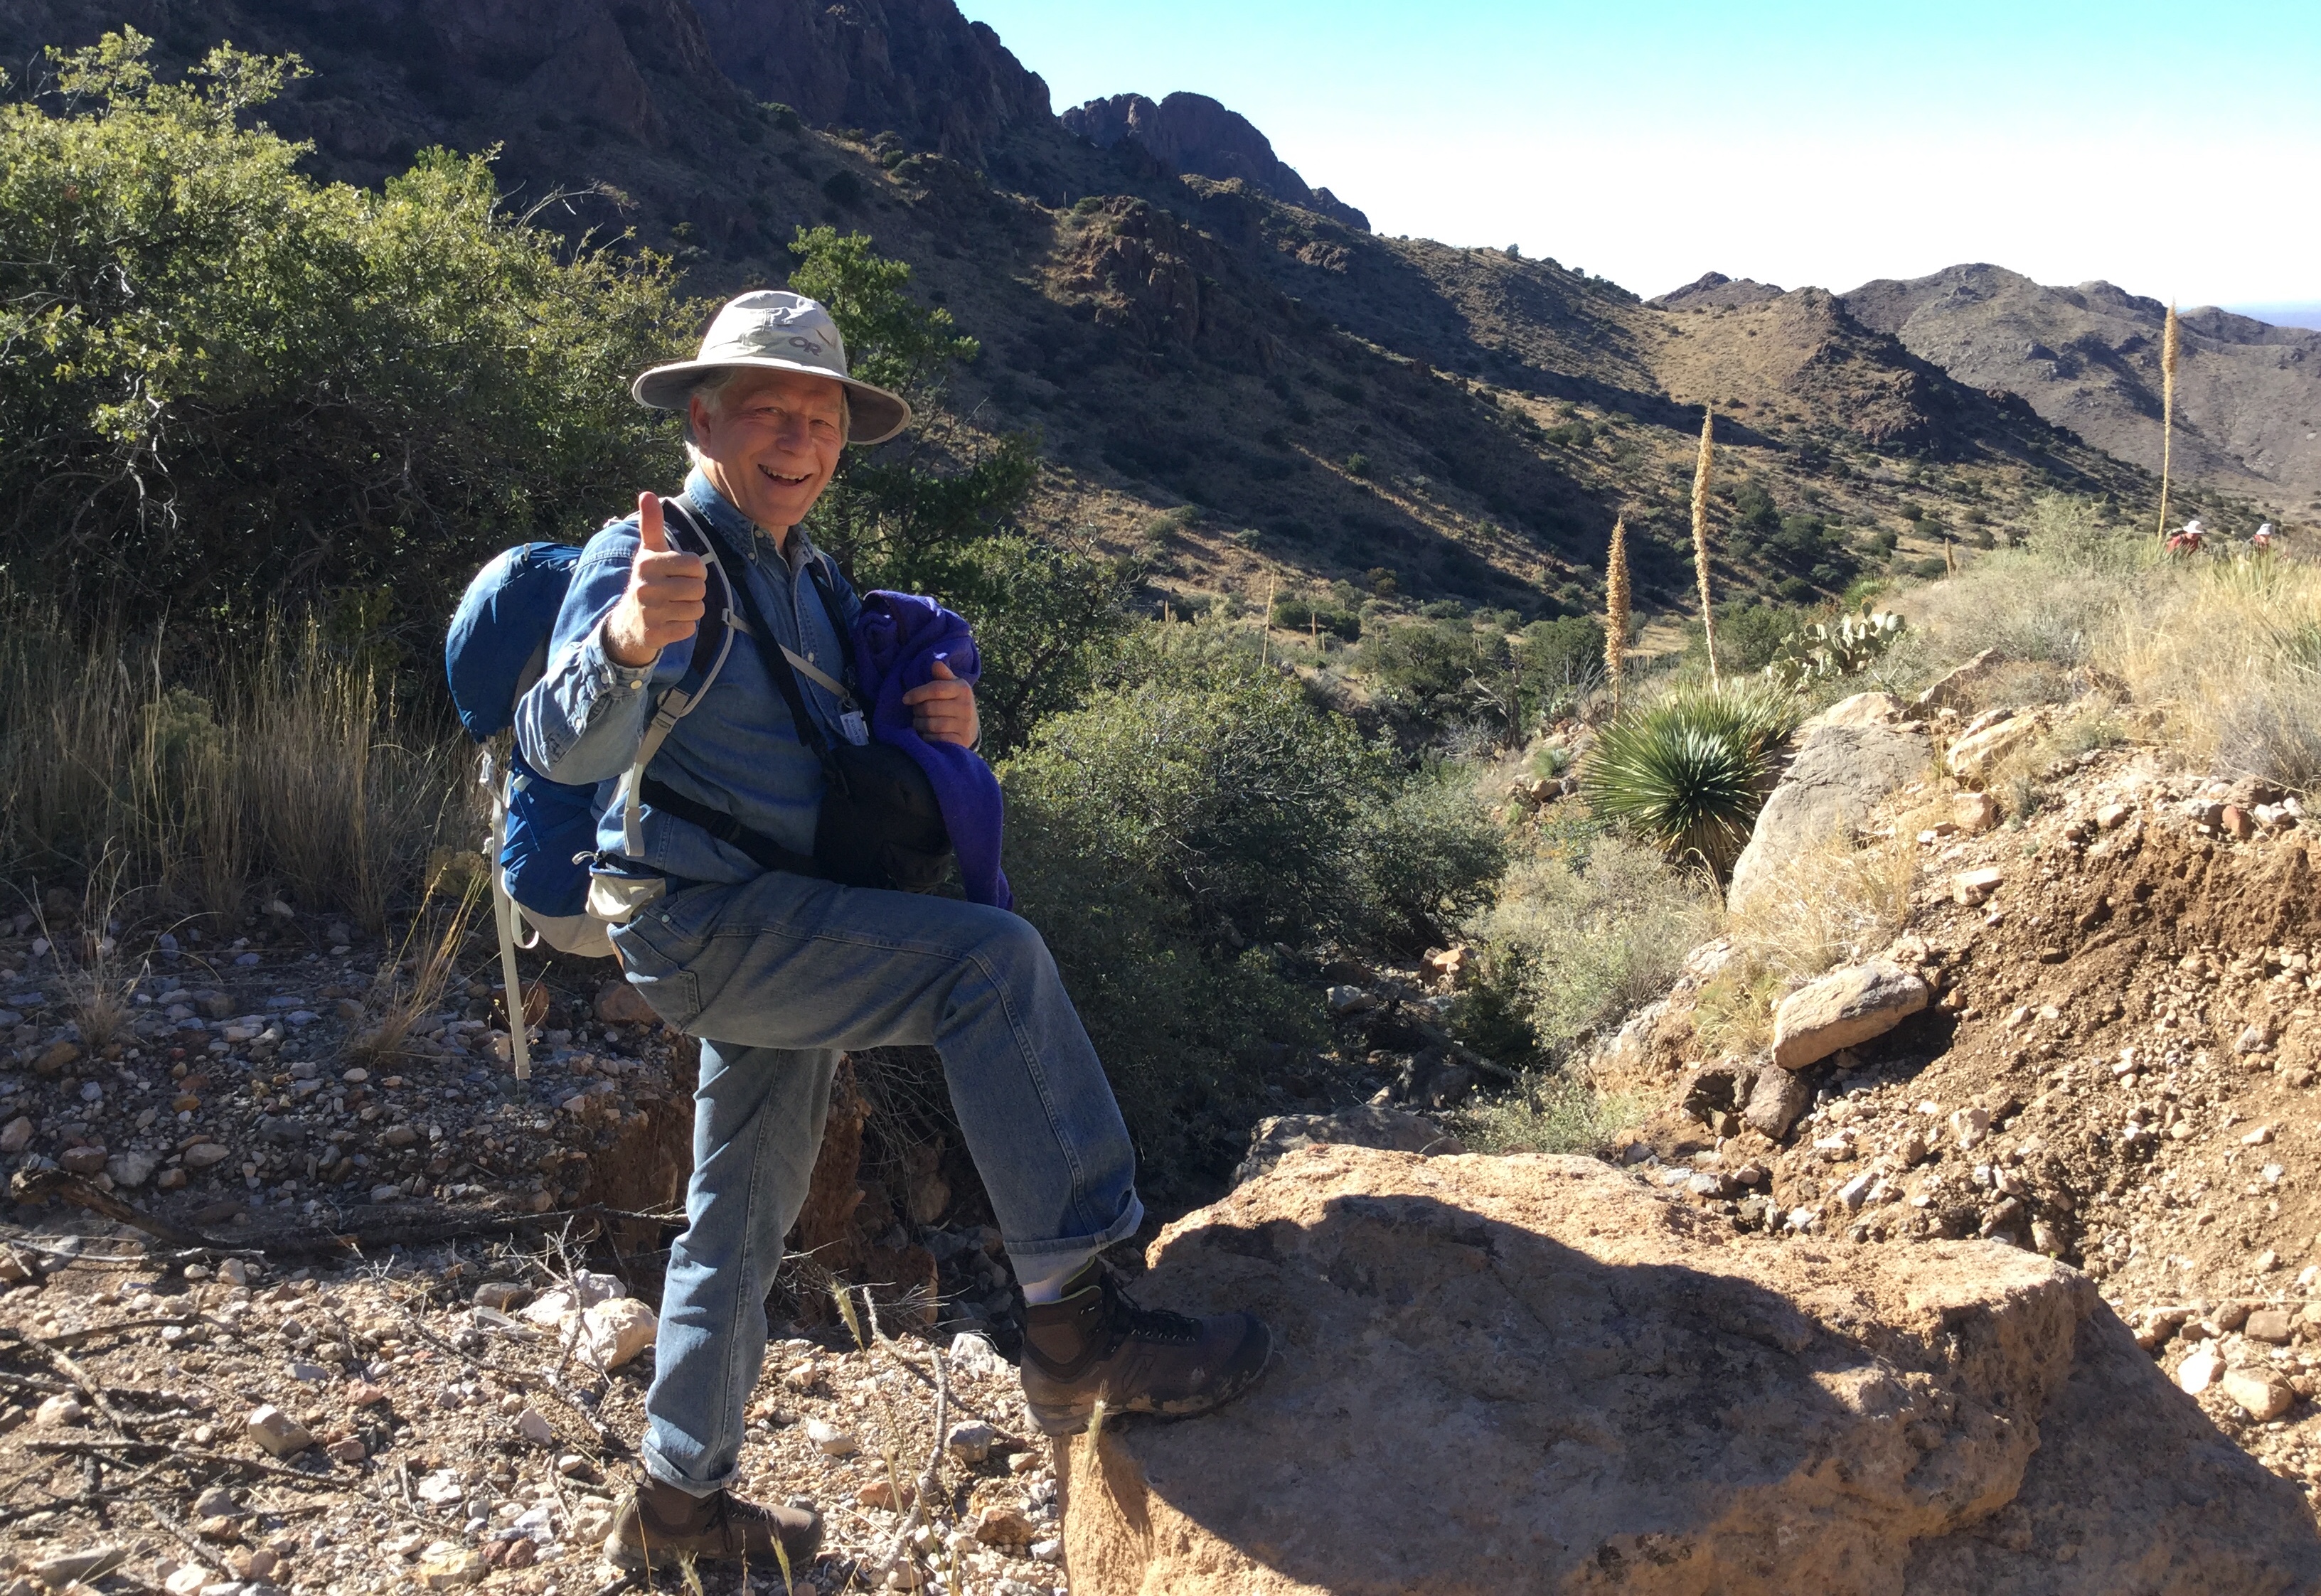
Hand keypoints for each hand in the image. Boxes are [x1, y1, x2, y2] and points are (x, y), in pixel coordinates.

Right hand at [603, 492, 706, 668]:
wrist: (628, 622)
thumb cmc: (647, 581)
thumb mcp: (648, 551)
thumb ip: (652, 524)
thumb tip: (647, 493)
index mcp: (648, 564)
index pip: (696, 564)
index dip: (696, 570)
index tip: (681, 573)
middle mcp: (646, 587)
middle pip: (699, 588)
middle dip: (694, 591)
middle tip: (677, 592)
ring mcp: (650, 613)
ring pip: (697, 609)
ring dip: (690, 609)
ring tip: (673, 606)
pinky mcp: (655, 635)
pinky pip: (689, 629)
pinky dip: (684, 627)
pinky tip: (669, 622)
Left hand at [903, 658, 978, 747]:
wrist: (971, 729)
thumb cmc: (954, 703)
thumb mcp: (952, 687)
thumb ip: (943, 676)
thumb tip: (935, 663)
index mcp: (962, 689)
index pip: (935, 689)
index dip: (917, 693)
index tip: (905, 699)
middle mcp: (966, 706)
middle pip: (929, 708)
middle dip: (917, 711)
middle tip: (916, 712)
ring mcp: (965, 725)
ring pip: (931, 724)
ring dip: (920, 724)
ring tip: (920, 723)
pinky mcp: (961, 741)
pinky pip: (935, 739)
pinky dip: (926, 737)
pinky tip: (927, 734)